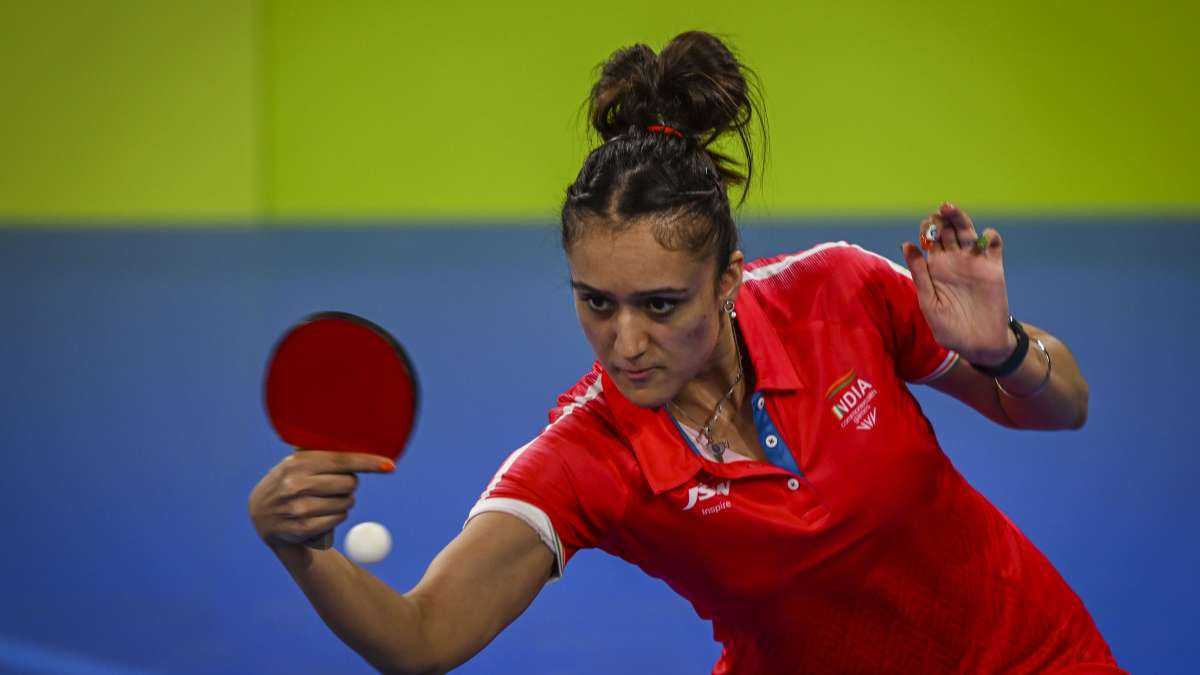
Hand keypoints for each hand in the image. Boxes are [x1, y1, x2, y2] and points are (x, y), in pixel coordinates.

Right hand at [248, 450, 393, 547]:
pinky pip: (338, 519)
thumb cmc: (290, 481)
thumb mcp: (297, 463)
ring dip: (344, 501)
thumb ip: (323, 453)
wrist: (262, 515)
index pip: (342, 460)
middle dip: (350, 484)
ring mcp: (299, 507)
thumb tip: (362, 442)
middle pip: (349, 483)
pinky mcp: (302, 527)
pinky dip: (338, 516)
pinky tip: (323, 513)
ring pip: (346, 503)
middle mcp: (297, 484)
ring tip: (326, 499)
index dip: (368, 462)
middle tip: (337, 484)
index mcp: (299, 462)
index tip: (389, 465)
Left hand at [900, 202, 1015, 365]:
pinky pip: (993, 246)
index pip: (929, 239)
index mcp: (934, 268)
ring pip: (968, 232)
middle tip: (939, 211)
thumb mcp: (929, 301)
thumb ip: (919, 274)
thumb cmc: (948, 328)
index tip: (925, 226)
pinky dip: (990, 236)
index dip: (926, 229)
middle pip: (948, 231)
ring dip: (960, 218)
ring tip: (951, 209)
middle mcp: (953, 261)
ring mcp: (974, 263)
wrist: (979, 344)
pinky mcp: (993, 268)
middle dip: (942, 219)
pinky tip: (984, 236)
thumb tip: (906, 244)